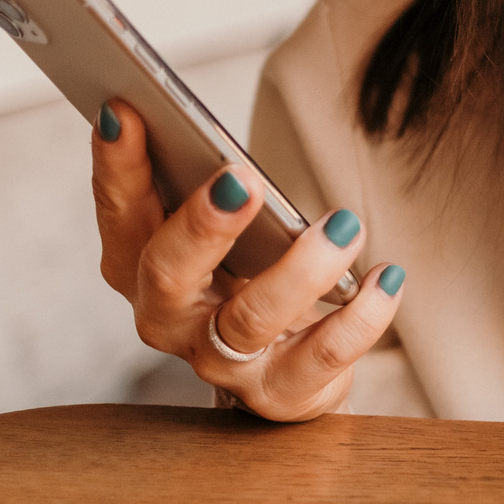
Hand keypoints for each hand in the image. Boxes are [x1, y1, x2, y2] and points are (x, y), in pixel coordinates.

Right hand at [91, 99, 403, 419]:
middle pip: (167, 274)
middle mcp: (168, 318)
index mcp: (140, 264)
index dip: (116, 166)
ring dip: (300, 269)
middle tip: (241, 179)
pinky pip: (322, 356)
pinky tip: (386, 276)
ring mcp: (220, 362)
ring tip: (345, 225)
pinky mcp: (280, 393)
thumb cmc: (249, 274)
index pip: (121, 212)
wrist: (290, 370)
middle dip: (202, 225)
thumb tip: (205, 129)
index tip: (124, 110)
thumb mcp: (223, 229)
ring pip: (250, 320)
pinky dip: (360, 316)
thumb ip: (209, 184)